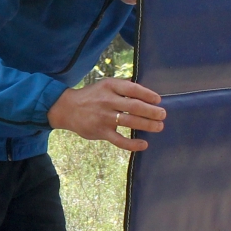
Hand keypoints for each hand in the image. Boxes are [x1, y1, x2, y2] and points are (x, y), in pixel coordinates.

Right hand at [47, 75, 166, 151]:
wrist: (67, 109)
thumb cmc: (92, 96)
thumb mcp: (105, 85)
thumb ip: (123, 87)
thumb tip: (147, 93)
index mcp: (110, 86)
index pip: (133, 89)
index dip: (147, 94)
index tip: (158, 100)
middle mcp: (107, 100)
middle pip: (134, 106)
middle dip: (152, 111)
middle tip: (163, 115)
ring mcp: (104, 117)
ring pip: (130, 122)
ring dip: (147, 125)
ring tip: (159, 127)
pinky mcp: (101, 132)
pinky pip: (119, 140)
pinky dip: (133, 144)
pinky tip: (144, 144)